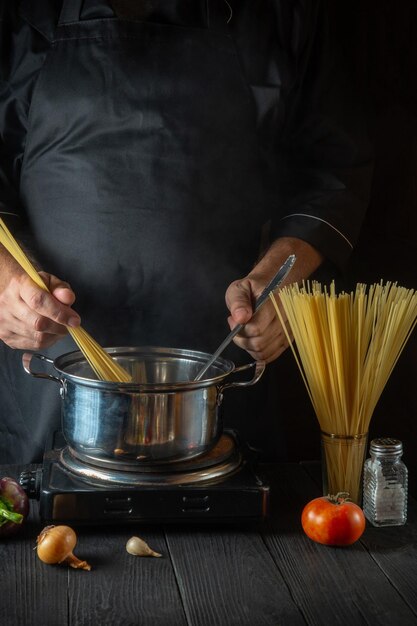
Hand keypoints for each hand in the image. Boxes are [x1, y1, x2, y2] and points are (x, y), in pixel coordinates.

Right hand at [0, 253, 80, 349]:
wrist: (9, 290)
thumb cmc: (32, 286)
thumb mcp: (48, 280)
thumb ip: (60, 288)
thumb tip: (68, 298)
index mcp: (19, 285)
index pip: (39, 301)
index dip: (60, 313)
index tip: (74, 320)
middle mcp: (7, 303)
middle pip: (38, 323)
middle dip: (60, 326)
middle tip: (69, 324)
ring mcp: (4, 322)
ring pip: (37, 337)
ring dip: (55, 335)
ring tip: (59, 326)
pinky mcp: (5, 336)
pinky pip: (33, 345)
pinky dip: (47, 341)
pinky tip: (49, 333)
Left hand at [225, 237, 323, 362]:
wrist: (275, 285)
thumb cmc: (254, 287)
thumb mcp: (239, 288)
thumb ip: (238, 302)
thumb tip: (241, 318)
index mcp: (273, 302)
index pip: (256, 328)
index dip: (239, 329)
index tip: (233, 319)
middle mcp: (285, 318)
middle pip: (259, 344)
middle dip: (242, 339)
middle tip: (237, 327)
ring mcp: (289, 330)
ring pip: (265, 352)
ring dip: (249, 347)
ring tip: (245, 332)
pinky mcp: (289, 338)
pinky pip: (272, 355)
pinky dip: (259, 353)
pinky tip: (253, 340)